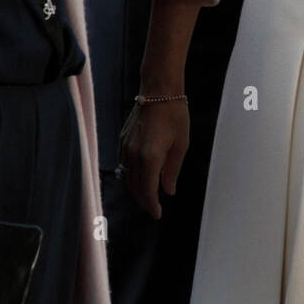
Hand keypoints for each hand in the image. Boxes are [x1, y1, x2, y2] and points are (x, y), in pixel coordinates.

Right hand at [117, 99, 188, 220]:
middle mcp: (133, 154)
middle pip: (135, 187)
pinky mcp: (122, 139)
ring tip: (147, 194)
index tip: (157, 214)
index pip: (147, 190)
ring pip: (126, 177)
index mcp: (150, 157)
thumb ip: (172, 170)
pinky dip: (130, 175)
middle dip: (144, 200)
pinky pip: (123, 164)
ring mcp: (125, 146)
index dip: (152, 205)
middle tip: (154, 207)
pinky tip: (139, 176)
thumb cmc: (174, 114)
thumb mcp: (181, 144)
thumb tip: (168, 191)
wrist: (159, 89)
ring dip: (136, 188)